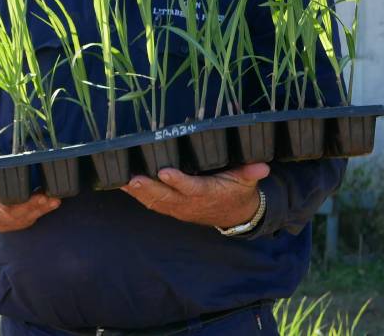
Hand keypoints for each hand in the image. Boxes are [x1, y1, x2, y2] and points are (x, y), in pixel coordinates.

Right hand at [0, 146, 59, 232]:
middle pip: (15, 215)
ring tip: (55, 200)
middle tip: (48, 198)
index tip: (24, 200)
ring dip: (40, 210)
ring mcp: (4, 222)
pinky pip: (29, 219)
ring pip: (24, 219)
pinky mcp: (14, 223)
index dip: (12, 205)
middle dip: (32, 207)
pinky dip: (41, 211)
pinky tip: (52, 203)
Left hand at [120, 163, 269, 227]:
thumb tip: (262, 167)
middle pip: (166, 196)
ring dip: (138, 192)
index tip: (165, 172)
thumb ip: (250, 173)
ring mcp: (178, 208)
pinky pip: (151, 203)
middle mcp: (189, 203)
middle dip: (148, 187)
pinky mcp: (171, 209)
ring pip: (155, 201)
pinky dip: (137, 195)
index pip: (191, 187)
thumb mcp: (247, 182)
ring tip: (121, 180)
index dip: (178, 181)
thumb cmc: (237, 192)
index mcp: (207, 193)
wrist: (234, 216)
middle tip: (133, 177)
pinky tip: (122, 185)